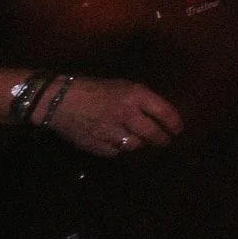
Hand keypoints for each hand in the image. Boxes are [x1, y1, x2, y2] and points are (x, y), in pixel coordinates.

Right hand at [42, 76, 181, 157]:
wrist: (59, 100)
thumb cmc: (94, 89)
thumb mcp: (122, 86)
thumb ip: (140, 99)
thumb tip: (159, 115)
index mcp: (134, 95)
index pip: (164, 112)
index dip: (174, 123)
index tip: (178, 130)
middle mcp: (125, 114)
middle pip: (152, 134)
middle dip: (162, 140)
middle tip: (164, 141)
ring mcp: (110, 131)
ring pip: (135, 145)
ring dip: (139, 143)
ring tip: (139, 140)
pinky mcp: (96, 145)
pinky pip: (116, 152)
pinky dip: (119, 148)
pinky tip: (117, 142)